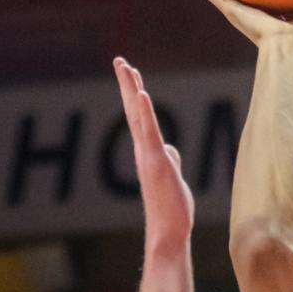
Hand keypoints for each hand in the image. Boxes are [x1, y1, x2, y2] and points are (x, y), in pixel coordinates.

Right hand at [114, 58, 193, 249]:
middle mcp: (143, 151)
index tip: (130, 73)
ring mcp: (148, 156)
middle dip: (127, 84)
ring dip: (131, 90)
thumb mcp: (172, 177)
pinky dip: (144, 112)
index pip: (140, 118)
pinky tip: (140, 93)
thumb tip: (170, 149)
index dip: (134, 95)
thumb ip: (169, 160)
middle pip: (133, 111)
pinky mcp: (156, 162)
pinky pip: (149, 132)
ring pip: (138, 117)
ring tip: (126, 68)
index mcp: (147, 153)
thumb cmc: (171, 208)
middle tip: (119, 60)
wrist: (169, 230)